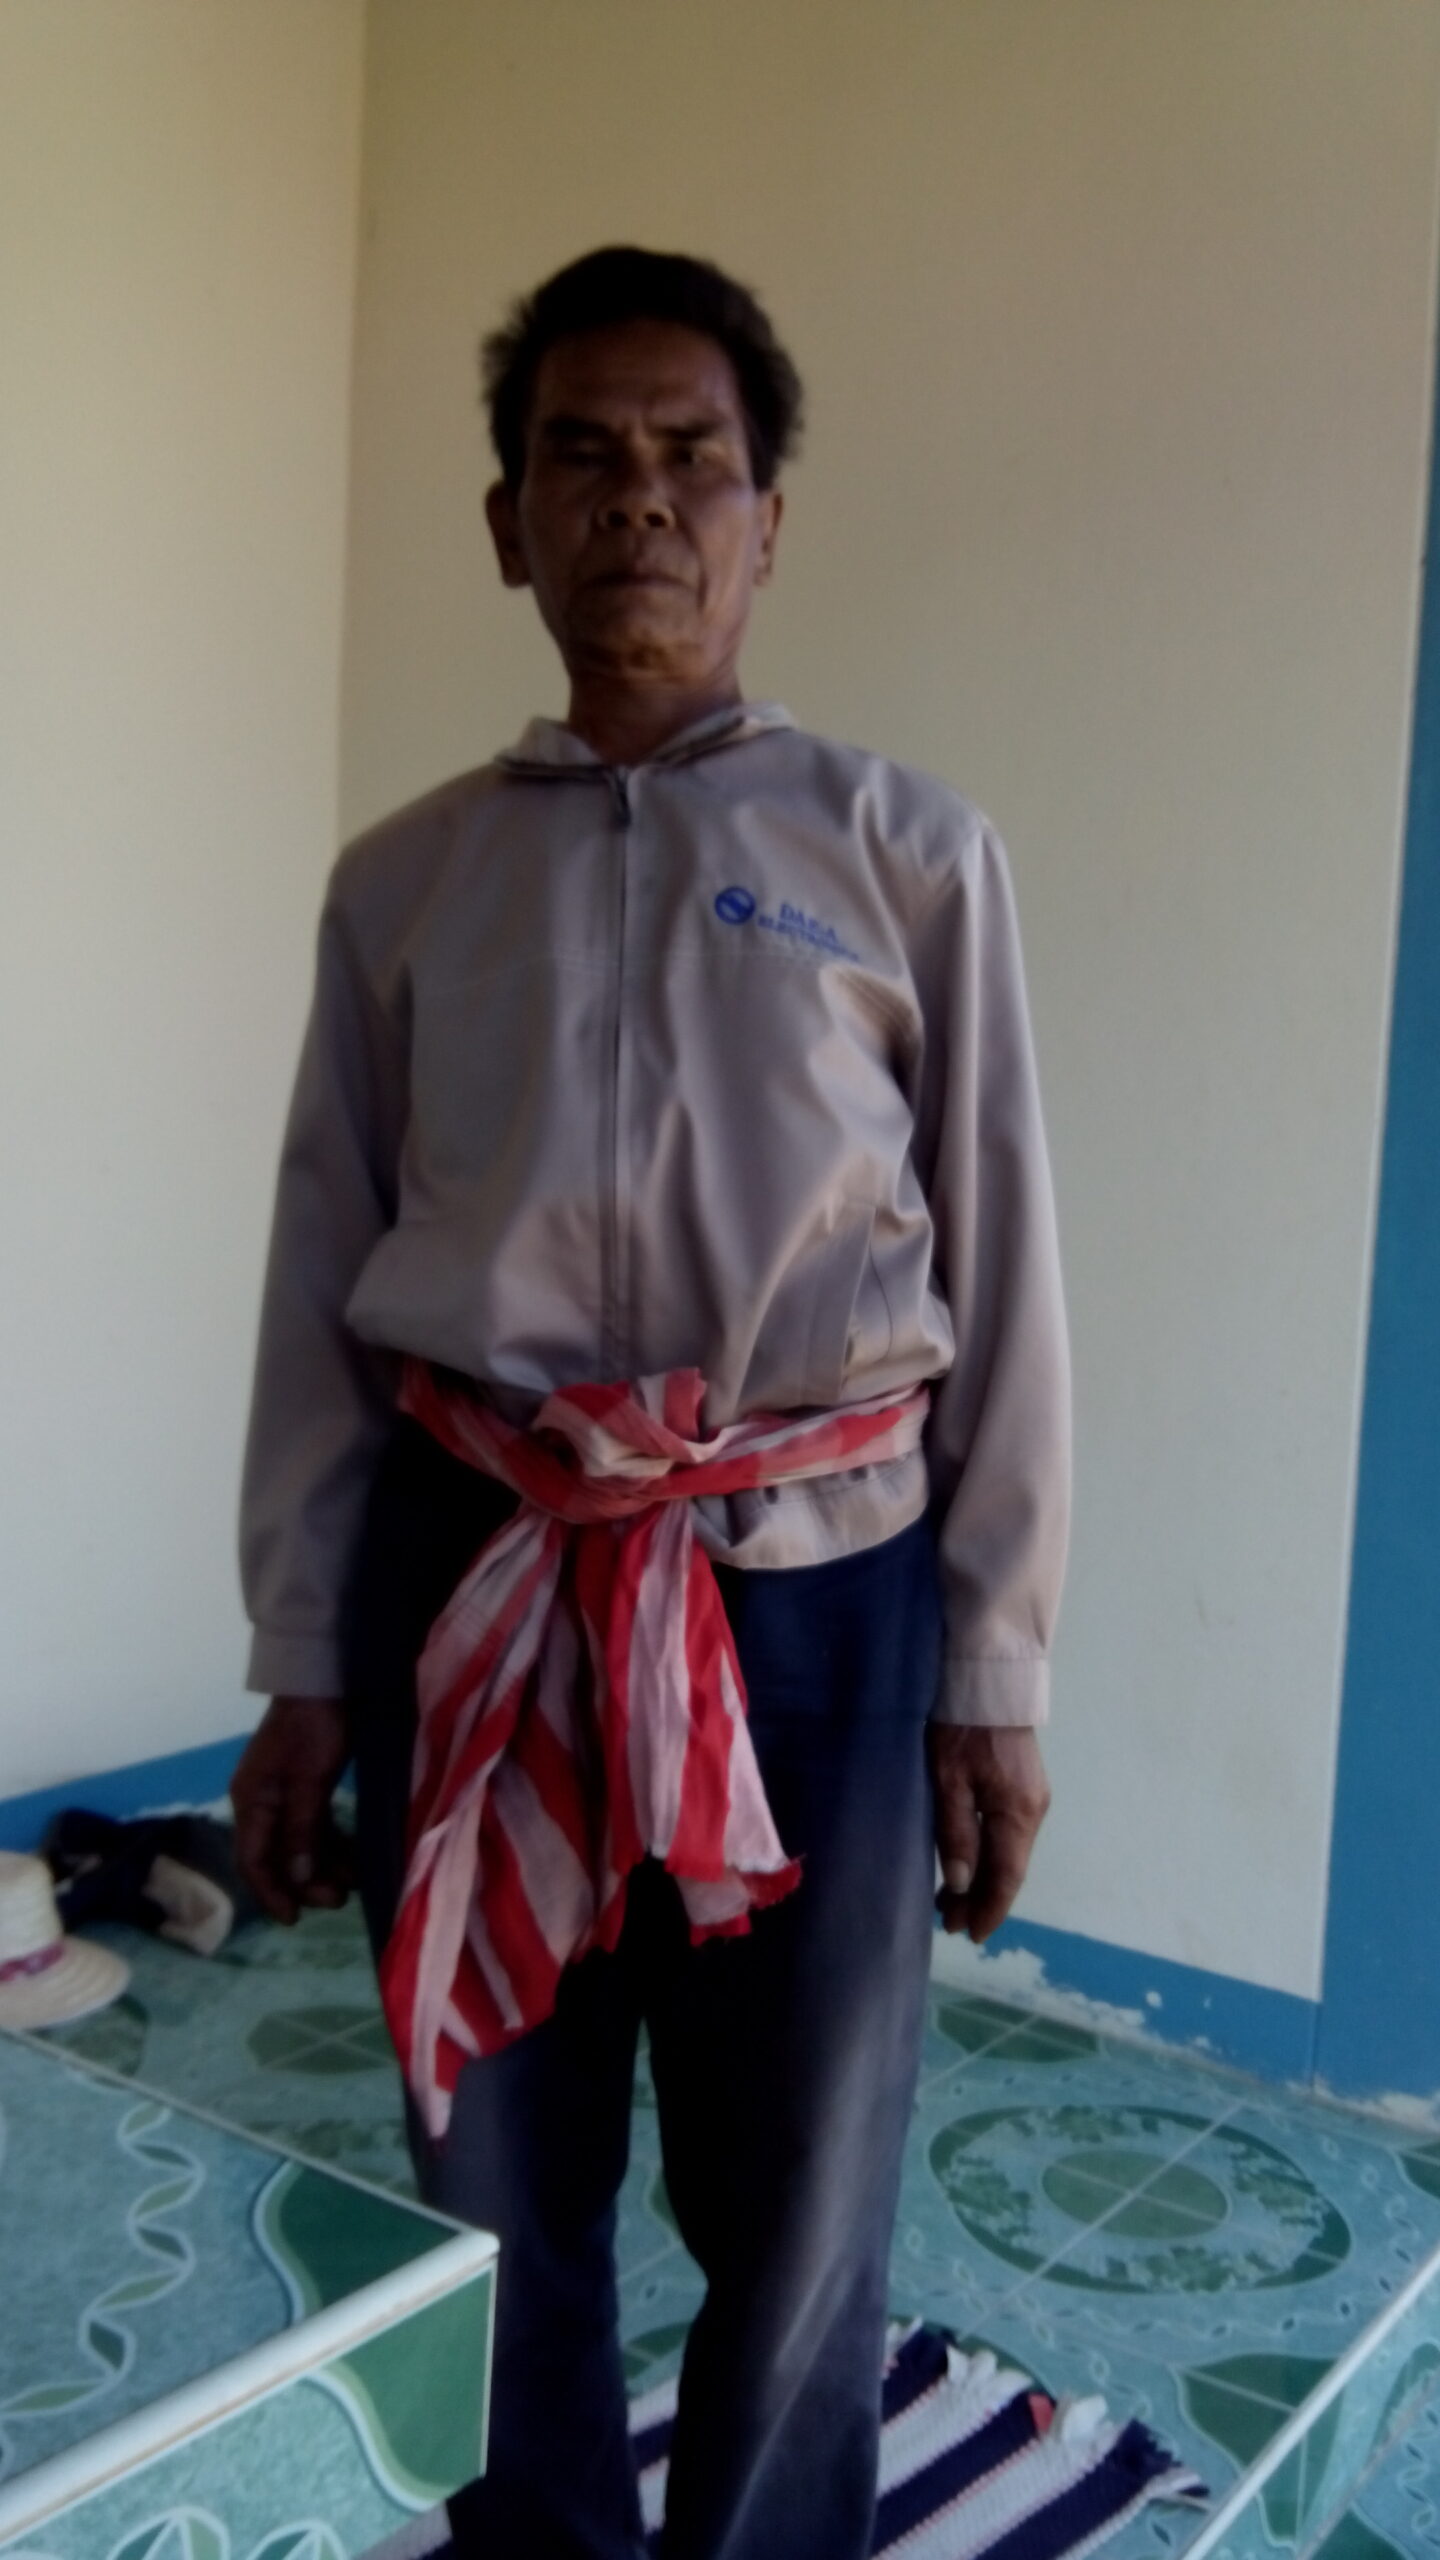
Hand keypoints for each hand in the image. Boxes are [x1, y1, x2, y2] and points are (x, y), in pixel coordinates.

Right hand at [231, 1695, 353, 1924]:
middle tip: (339, 1899)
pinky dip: (331, 1845)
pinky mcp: (306, 1786)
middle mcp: (261, 1802)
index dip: (270, 1894)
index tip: (293, 1920)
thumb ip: (301, 1830)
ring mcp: (283, 1794)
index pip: (252, 1860)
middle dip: (304, 1883)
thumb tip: (294, 1878)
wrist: (325, 1678)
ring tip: (354, 1884)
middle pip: (276, 1857)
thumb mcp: (310, 1780)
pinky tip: (354, 1860)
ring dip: (322, 1866)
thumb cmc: (315, 1728)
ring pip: (299, 1844)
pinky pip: (314, 1827)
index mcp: (252, 1801)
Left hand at [927, 1724, 1050, 1941]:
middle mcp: (1034, 1811)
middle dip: (981, 1899)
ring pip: (1008, 1852)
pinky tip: (968, 1864)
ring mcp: (1032, 1798)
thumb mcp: (948, 1780)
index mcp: (1018, 1813)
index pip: (1007, 1877)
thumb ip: (955, 1832)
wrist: (987, 1680)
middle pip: (1009, 1868)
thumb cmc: (961, 1727)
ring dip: (983, 1878)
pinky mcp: (1024, 1787)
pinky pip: (1007, 1835)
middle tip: (947, 1923)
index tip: (969, 1935)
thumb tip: (961, 1884)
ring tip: (950, 1902)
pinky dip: (988, 1856)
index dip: (989, 1909)